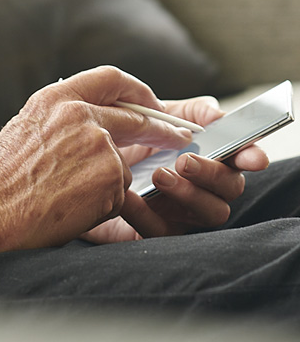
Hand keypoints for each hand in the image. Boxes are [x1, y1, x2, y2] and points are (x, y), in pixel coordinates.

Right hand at [0, 67, 194, 250]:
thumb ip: (62, 115)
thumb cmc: (4, 177)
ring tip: (74, 194)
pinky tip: (76, 206)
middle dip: (160, 128)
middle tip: (177, 136)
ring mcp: (97, 143)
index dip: (137, 90)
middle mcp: (78, 113)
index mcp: (56, 98)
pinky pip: (119, 188)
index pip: (110, 78)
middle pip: (135, 115)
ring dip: (107, 179)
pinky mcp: (110, 175)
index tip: (151, 102)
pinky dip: (104, 199)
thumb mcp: (27, 127)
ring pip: (122, 160)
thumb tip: (95, 118)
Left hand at [82, 96, 269, 243]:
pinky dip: (145, 212)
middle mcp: (204, 185)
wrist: (90, 157)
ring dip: (188, 194)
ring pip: (209, 213)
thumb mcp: (160, 115)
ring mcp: (184, 211)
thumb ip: (192, 111)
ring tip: (159, 175)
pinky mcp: (157, 230)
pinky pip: (161, 230)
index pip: (242, 158)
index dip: (251, 156)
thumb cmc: (133, 136)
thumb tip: (217, 114)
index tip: (251, 157)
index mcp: (209, 154)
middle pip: (231, 188)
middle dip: (212, 174)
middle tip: (184, 160)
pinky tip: (129, 195)